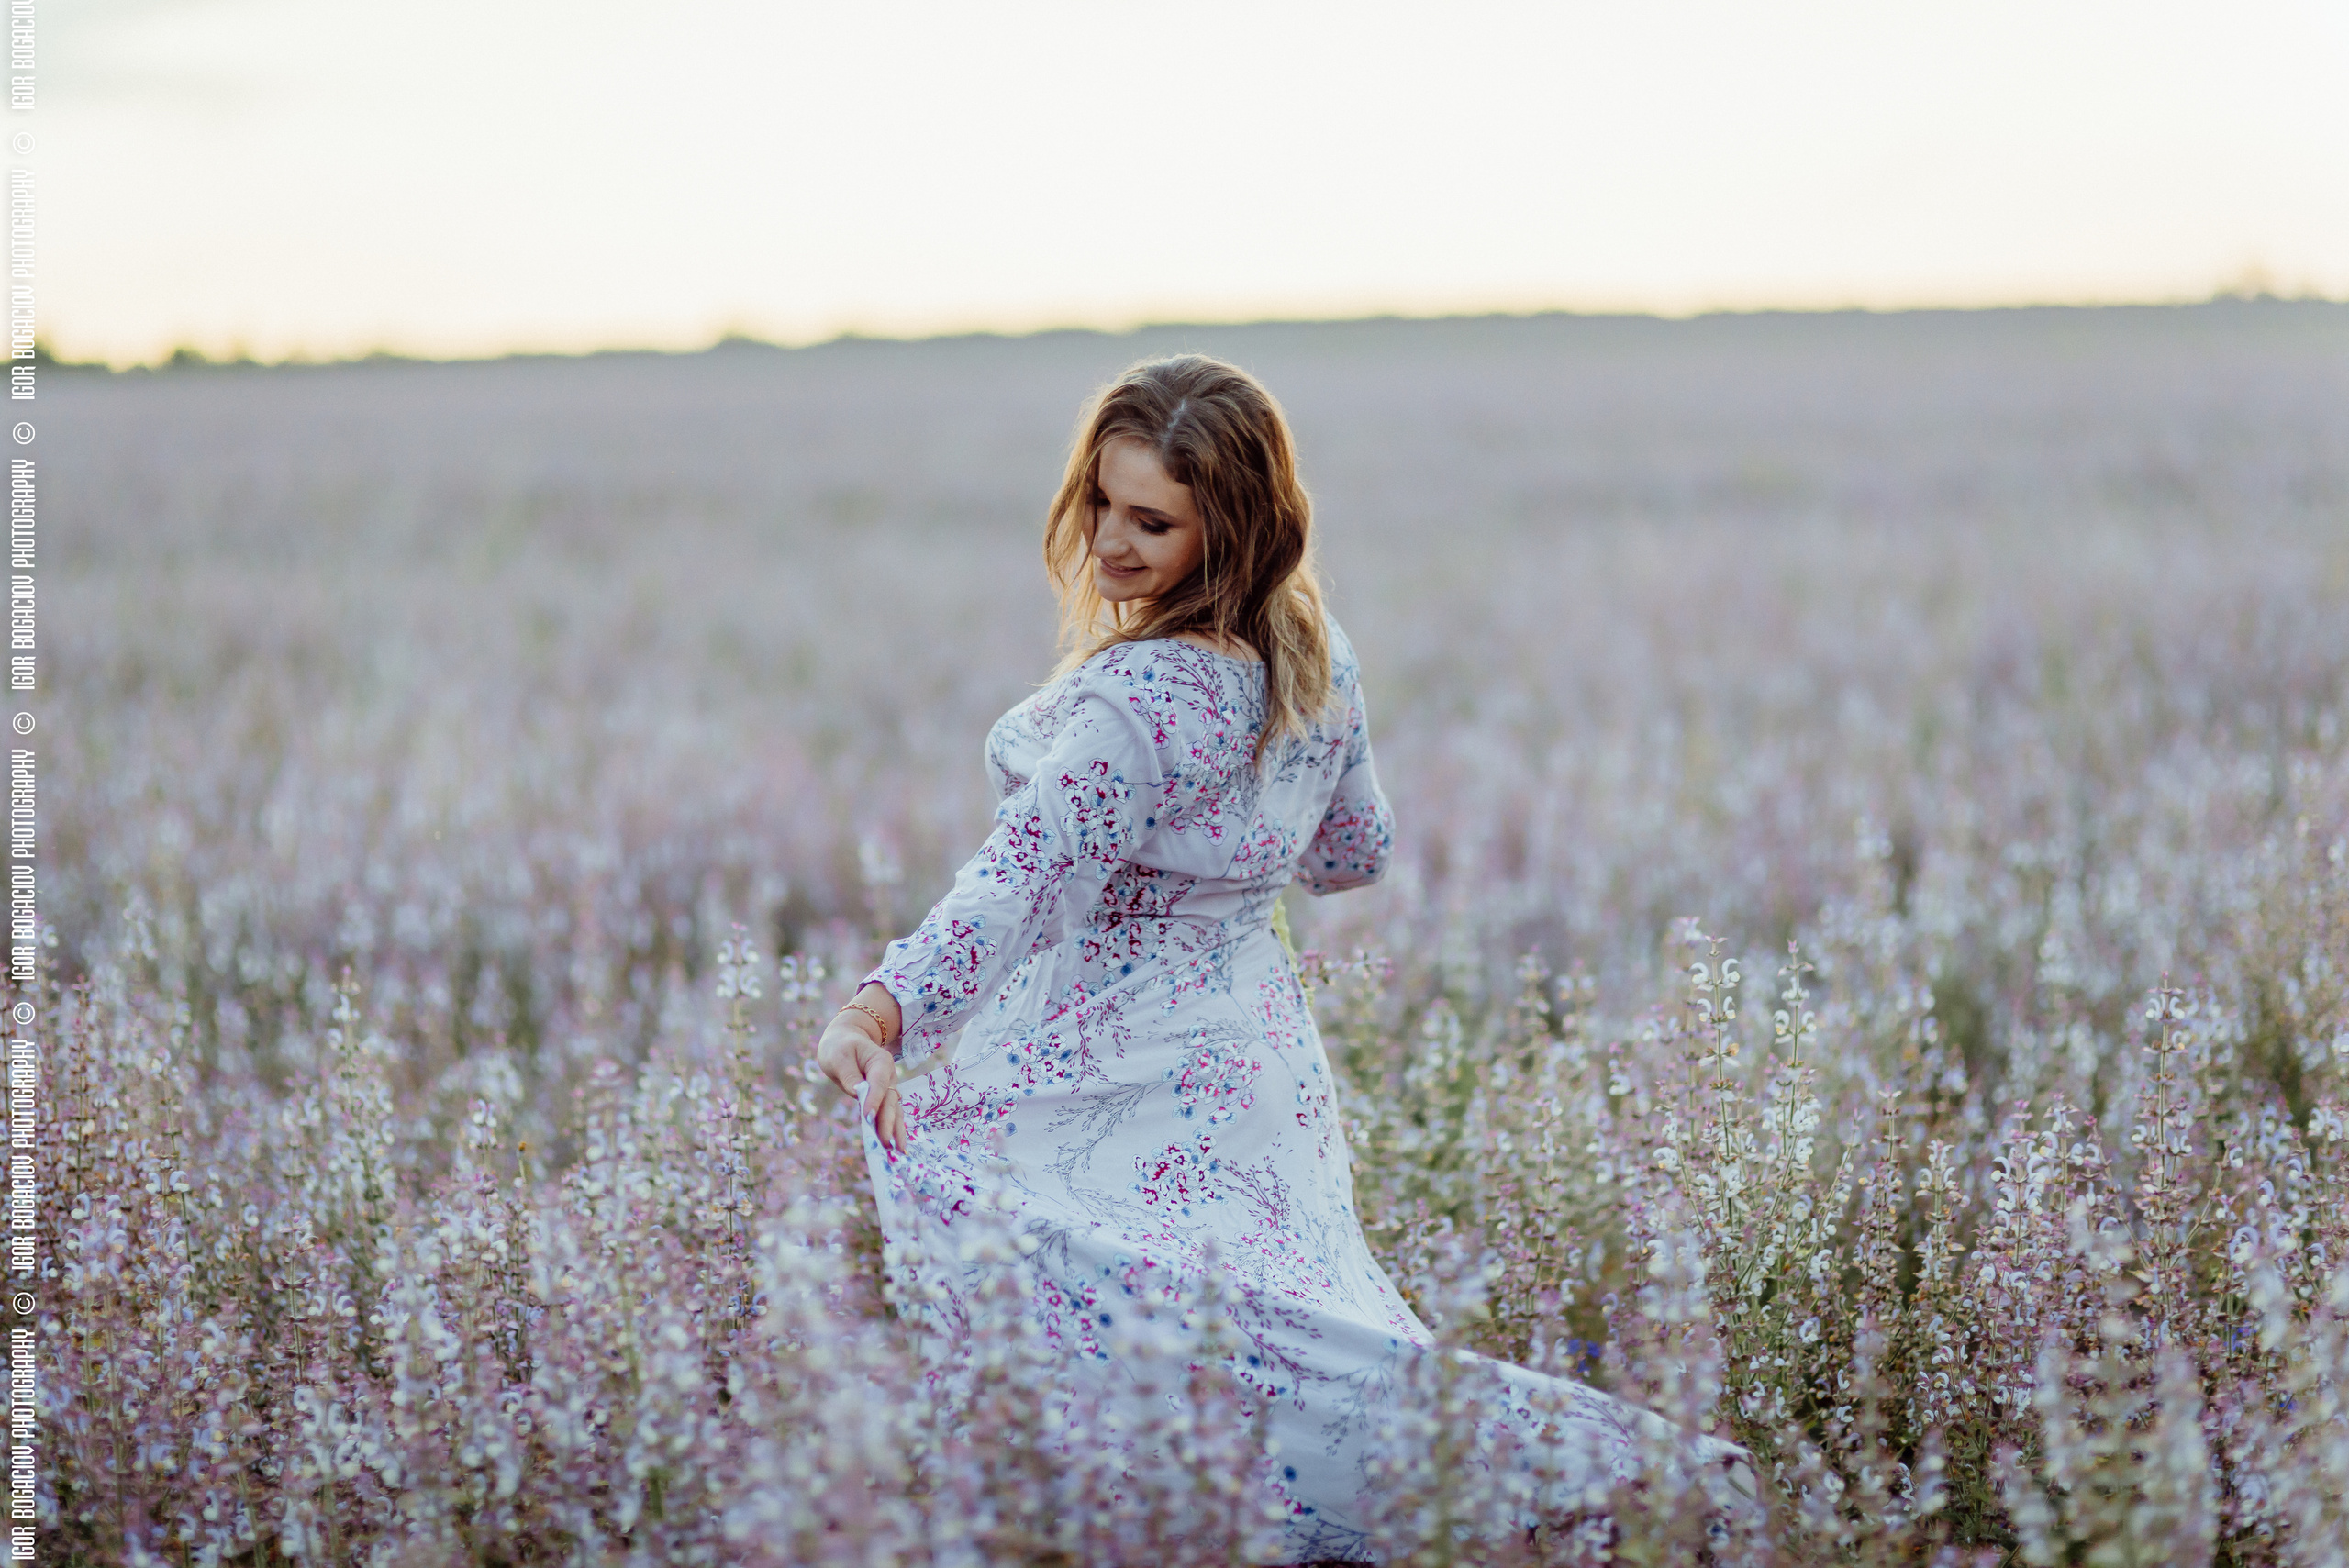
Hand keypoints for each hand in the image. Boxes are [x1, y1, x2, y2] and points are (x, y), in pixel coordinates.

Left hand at [816, 982, 908, 1154]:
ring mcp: (889, 1089)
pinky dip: (894, 1130)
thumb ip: (849, 1075)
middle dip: (888, 1123)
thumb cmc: (840, 1047)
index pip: (878, 1084)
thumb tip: (858, 1095)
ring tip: (898, 1152)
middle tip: (886, 1143)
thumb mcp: (838, 1056)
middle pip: (890, 1102)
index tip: (867, 1118)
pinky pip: (891, 1114)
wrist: (847, 1040)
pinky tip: (896, 1146)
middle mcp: (889, 1077)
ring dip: (896, 1131)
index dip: (874, 1101)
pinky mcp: (884, 1099)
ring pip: (895, 1111)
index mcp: (880, 1062)